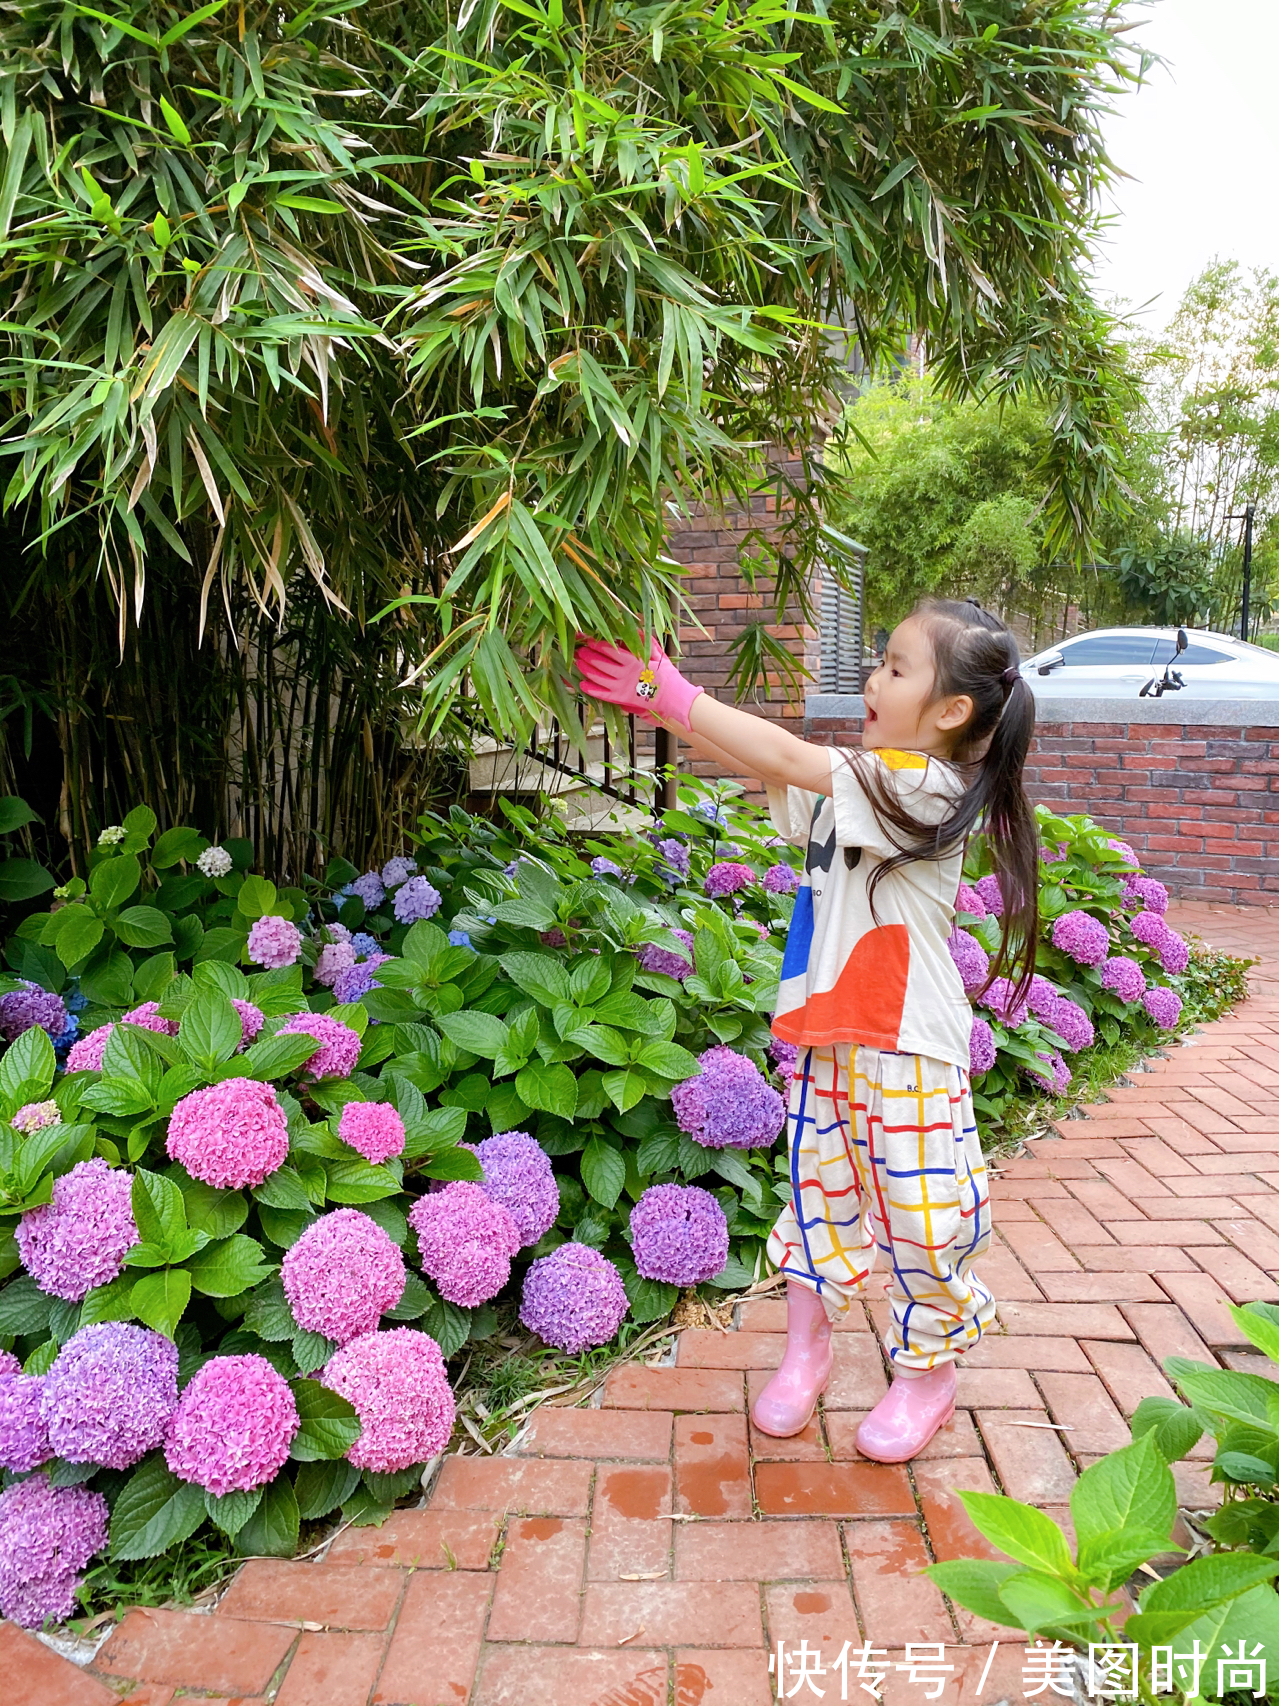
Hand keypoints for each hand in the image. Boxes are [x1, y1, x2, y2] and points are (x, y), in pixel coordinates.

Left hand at [574, 638, 703, 731]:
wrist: (672, 697)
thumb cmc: (665, 674)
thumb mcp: (657, 653)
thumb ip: (645, 640)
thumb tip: (634, 626)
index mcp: (633, 660)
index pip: (609, 649)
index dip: (596, 643)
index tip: (587, 639)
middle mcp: (624, 673)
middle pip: (600, 662)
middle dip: (587, 655)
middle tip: (579, 650)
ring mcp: (621, 687)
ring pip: (598, 677)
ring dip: (585, 669)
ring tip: (578, 663)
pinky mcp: (621, 699)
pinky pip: (602, 694)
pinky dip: (591, 689)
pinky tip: (582, 684)